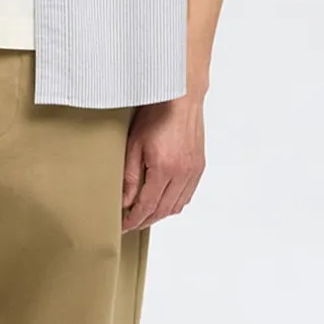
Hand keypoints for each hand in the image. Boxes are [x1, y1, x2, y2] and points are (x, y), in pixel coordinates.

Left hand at [121, 91, 205, 229]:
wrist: (181, 97)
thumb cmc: (156, 114)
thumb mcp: (134, 144)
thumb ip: (129, 176)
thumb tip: (124, 201)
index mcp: (164, 169)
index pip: (147, 206)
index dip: (134, 220)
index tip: (123, 226)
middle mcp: (183, 173)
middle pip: (163, 210)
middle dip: (145, 220)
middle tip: (130, 223)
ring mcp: (194, 170)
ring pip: (177, 205)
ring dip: (160, 213)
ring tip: (144, 214)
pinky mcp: (199, 166)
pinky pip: (187, 195)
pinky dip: (174, 203)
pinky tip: (163, 201)